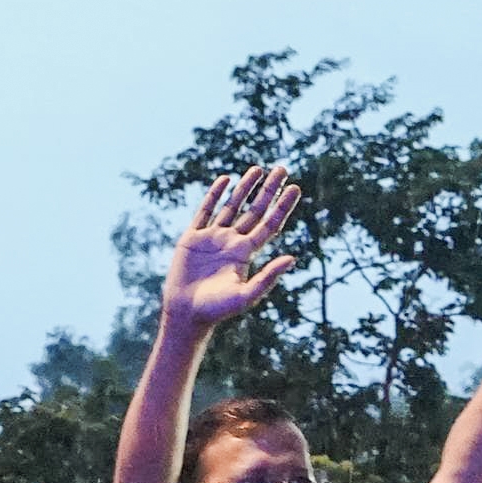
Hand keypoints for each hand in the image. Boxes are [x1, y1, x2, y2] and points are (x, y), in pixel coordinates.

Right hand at [162, 163, 301, 330]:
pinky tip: (225, 179)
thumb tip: (292, 258)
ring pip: (232, 206)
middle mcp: (232, 242)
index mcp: (246, 253)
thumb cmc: (216, 310)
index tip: (295, 188)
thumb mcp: (245, 295)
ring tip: (258, 169)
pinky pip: (205, 211)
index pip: (270, 224)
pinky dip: (214, 195)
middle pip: (255, 210)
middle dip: (269, 190)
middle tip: (282, 169)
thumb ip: (268, 277)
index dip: (283, 206)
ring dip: (245, 187)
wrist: (185, 314)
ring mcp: (213, 238)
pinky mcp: (193, 238)